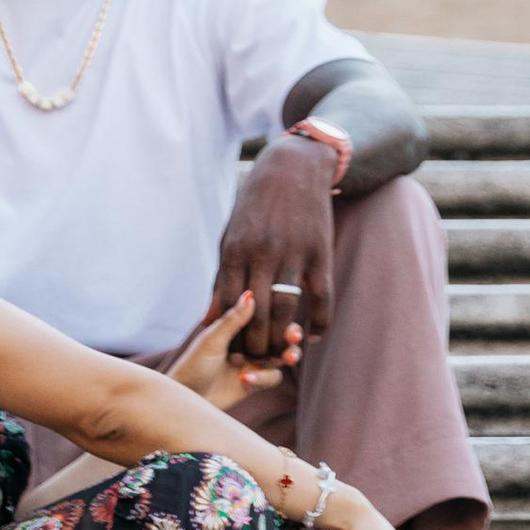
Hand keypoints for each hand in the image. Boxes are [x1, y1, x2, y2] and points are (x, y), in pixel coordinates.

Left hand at [172, 290, 293, 407]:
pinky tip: (246, 379)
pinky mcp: (255, 382)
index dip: (279, 312)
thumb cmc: (193, 365)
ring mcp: (253, 362)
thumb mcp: (212, 340)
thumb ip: (233, 320)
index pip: (265, 313)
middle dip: (291, 334)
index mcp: (237, 325)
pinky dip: (264, 377)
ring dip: (287, 355)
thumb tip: (251, 293)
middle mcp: (249, 341)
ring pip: (282, 355)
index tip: (287, 311)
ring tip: (286, 358)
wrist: (186, 399)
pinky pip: (272, 377)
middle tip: (293, 337)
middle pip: (280, 333)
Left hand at [207, 133, 337, 366]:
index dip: (229, 336)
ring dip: (283, 340)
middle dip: (254, 346)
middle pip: (256, 316)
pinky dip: (318, 324)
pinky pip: (322, 299)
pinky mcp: (320, 254)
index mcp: (235, 250)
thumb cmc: (256, 207)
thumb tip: (208, 318)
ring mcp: (294, 254)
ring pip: (287, 312)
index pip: (228, 306)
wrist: (292, 168)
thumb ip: (221, 278)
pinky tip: (311, 336)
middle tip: (256, 362)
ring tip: (281, 354)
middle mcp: (263, 254)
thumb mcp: (231, 237)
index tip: (230, 355)